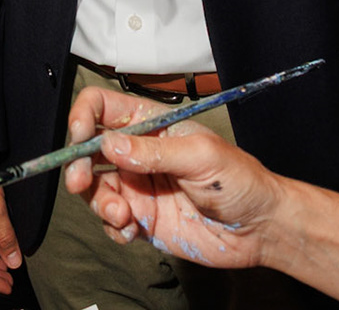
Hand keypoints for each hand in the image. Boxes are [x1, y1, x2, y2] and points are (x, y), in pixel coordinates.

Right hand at [63, 86, 279, 269]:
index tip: (79, 137)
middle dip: (78, 167)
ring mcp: (138, 187)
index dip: (84, 117)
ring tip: (123, 215)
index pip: (103, 108)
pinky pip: (110, 223)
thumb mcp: (200, 156)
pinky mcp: (142, 219)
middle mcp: (139, 154)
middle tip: (81, 183)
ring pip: (95, 190)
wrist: (259, 228)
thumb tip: (109, 144)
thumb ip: (154, 151)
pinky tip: (132, 231)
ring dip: (99, 203)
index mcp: (152, 125)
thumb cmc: (241, 180)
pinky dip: (113, 228)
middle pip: (88, 151)